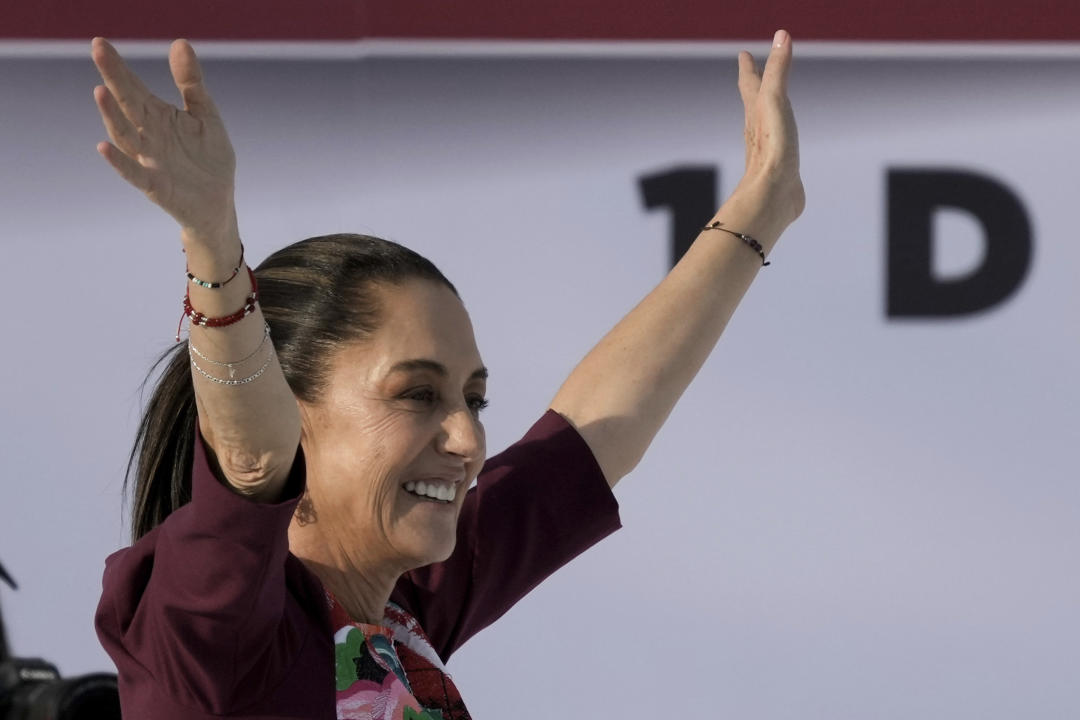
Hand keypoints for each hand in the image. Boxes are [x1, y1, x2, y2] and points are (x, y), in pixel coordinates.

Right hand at [91, 38, 237, 246]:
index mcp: (159, 118)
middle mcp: (149, 137)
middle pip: (128, 105)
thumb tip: (180, 43)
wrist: (219, 203)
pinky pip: (133, 174)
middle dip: (114, 79)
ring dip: (112, 115)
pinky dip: (119, 162)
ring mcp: (149, 161)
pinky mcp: (155, 187)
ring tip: (102, 90)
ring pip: (126, 136)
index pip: (135, 89)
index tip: (101, 43)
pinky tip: (103, 146)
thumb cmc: (209, 159)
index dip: (119, 68)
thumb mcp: (205, 116)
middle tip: (98, 51)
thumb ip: (191, 84)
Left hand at [732, 29, 804, 233]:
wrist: (772, 196)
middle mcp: (758, 130)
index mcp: (755, 113)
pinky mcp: (780, 168)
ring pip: (764, 125)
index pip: (750, 83)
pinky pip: (779, 147)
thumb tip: (781, 35)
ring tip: (767, 107)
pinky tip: (783, 146)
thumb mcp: (774, 101)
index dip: (748, 68)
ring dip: (765, 112)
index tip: (743, 55)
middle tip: (749, 73)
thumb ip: (777, 70)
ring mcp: (768, 149)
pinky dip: (781, 139)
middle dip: (753, 86)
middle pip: (753, 103)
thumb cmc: (771, 148)